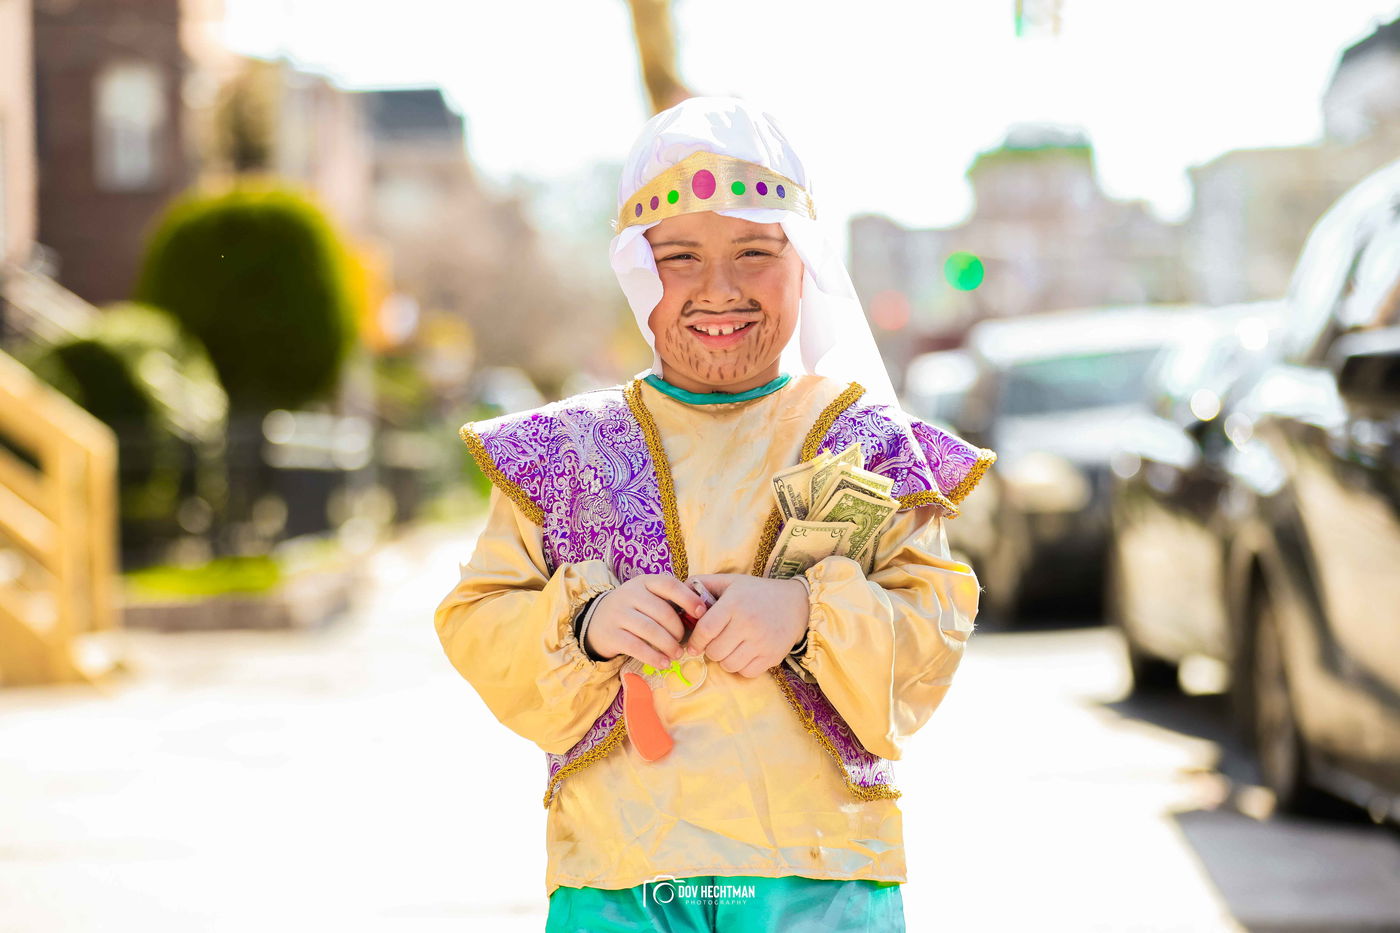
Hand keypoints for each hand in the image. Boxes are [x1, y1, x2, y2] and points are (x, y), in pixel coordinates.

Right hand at [586, 574, 708, 669]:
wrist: (596, 621)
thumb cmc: (633, 609)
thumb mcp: (648, 597)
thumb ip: (669, 602)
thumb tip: (700, 616)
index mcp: (644, 582)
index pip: (669, 584)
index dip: (688, 598)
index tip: (701, 613)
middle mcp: (629, 594)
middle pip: (662, 612)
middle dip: (678, 629)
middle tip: (685, 642)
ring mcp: (618, 614)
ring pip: (650, 630)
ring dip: (668, 645)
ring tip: (677, 654)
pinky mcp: (611, 634)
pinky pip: (636, 646)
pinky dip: (653, 656)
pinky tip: (663, 663)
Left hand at [684, 573, 809, 677]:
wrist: (796, 604)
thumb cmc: (757, 593)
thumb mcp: (731, 582)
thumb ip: (704, 584)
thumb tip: (680, 591)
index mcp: (735, 604)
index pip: (706, 630)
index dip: (695, 641)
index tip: (693, 645)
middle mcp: (748, 624)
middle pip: (714, 651)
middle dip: (710, 650)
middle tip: (715, 643)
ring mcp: (761, 642)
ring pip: (728, 665)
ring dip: (725, 659)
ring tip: (730, 648)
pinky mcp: (772, 657)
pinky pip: (746, 672)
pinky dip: (741, 667)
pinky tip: (744, 654)